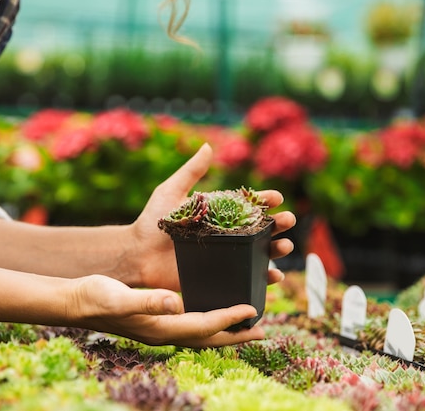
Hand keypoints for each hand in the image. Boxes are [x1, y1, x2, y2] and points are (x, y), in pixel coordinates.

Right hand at [69, 274, 264, 346]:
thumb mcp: (119, 297)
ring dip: (225, 331)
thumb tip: (175, 301)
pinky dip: (208, 322)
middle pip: (208, 338)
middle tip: (263, 331)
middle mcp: (163, 332)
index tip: (252, 309)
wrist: (74, 301)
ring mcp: (159, 329)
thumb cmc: (94, 297)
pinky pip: (189, 325)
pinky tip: (213, 311)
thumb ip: (147, 301)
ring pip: (200, 334)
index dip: (229, 318)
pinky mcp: (154, 321)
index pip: (203, 325)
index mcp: (159, 327)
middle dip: (236, 335)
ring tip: (246, 325)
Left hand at [128, 143, 295, 290]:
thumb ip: (191, 172)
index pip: (249, 205)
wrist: (137, 254)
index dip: (265, 201)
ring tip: (285, 246)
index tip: (277, 197)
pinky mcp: (219, 276)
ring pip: (259, 254)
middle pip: (261, 229)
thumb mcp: (171, 191)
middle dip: (278, 224)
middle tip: (288, 221)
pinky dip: (263, 278)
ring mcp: (225, 256)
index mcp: (219, 213)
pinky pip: (246, 278)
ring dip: (277, 250)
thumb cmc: (153, 222)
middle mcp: (227, 235)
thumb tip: (208, 146)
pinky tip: (274, 276)